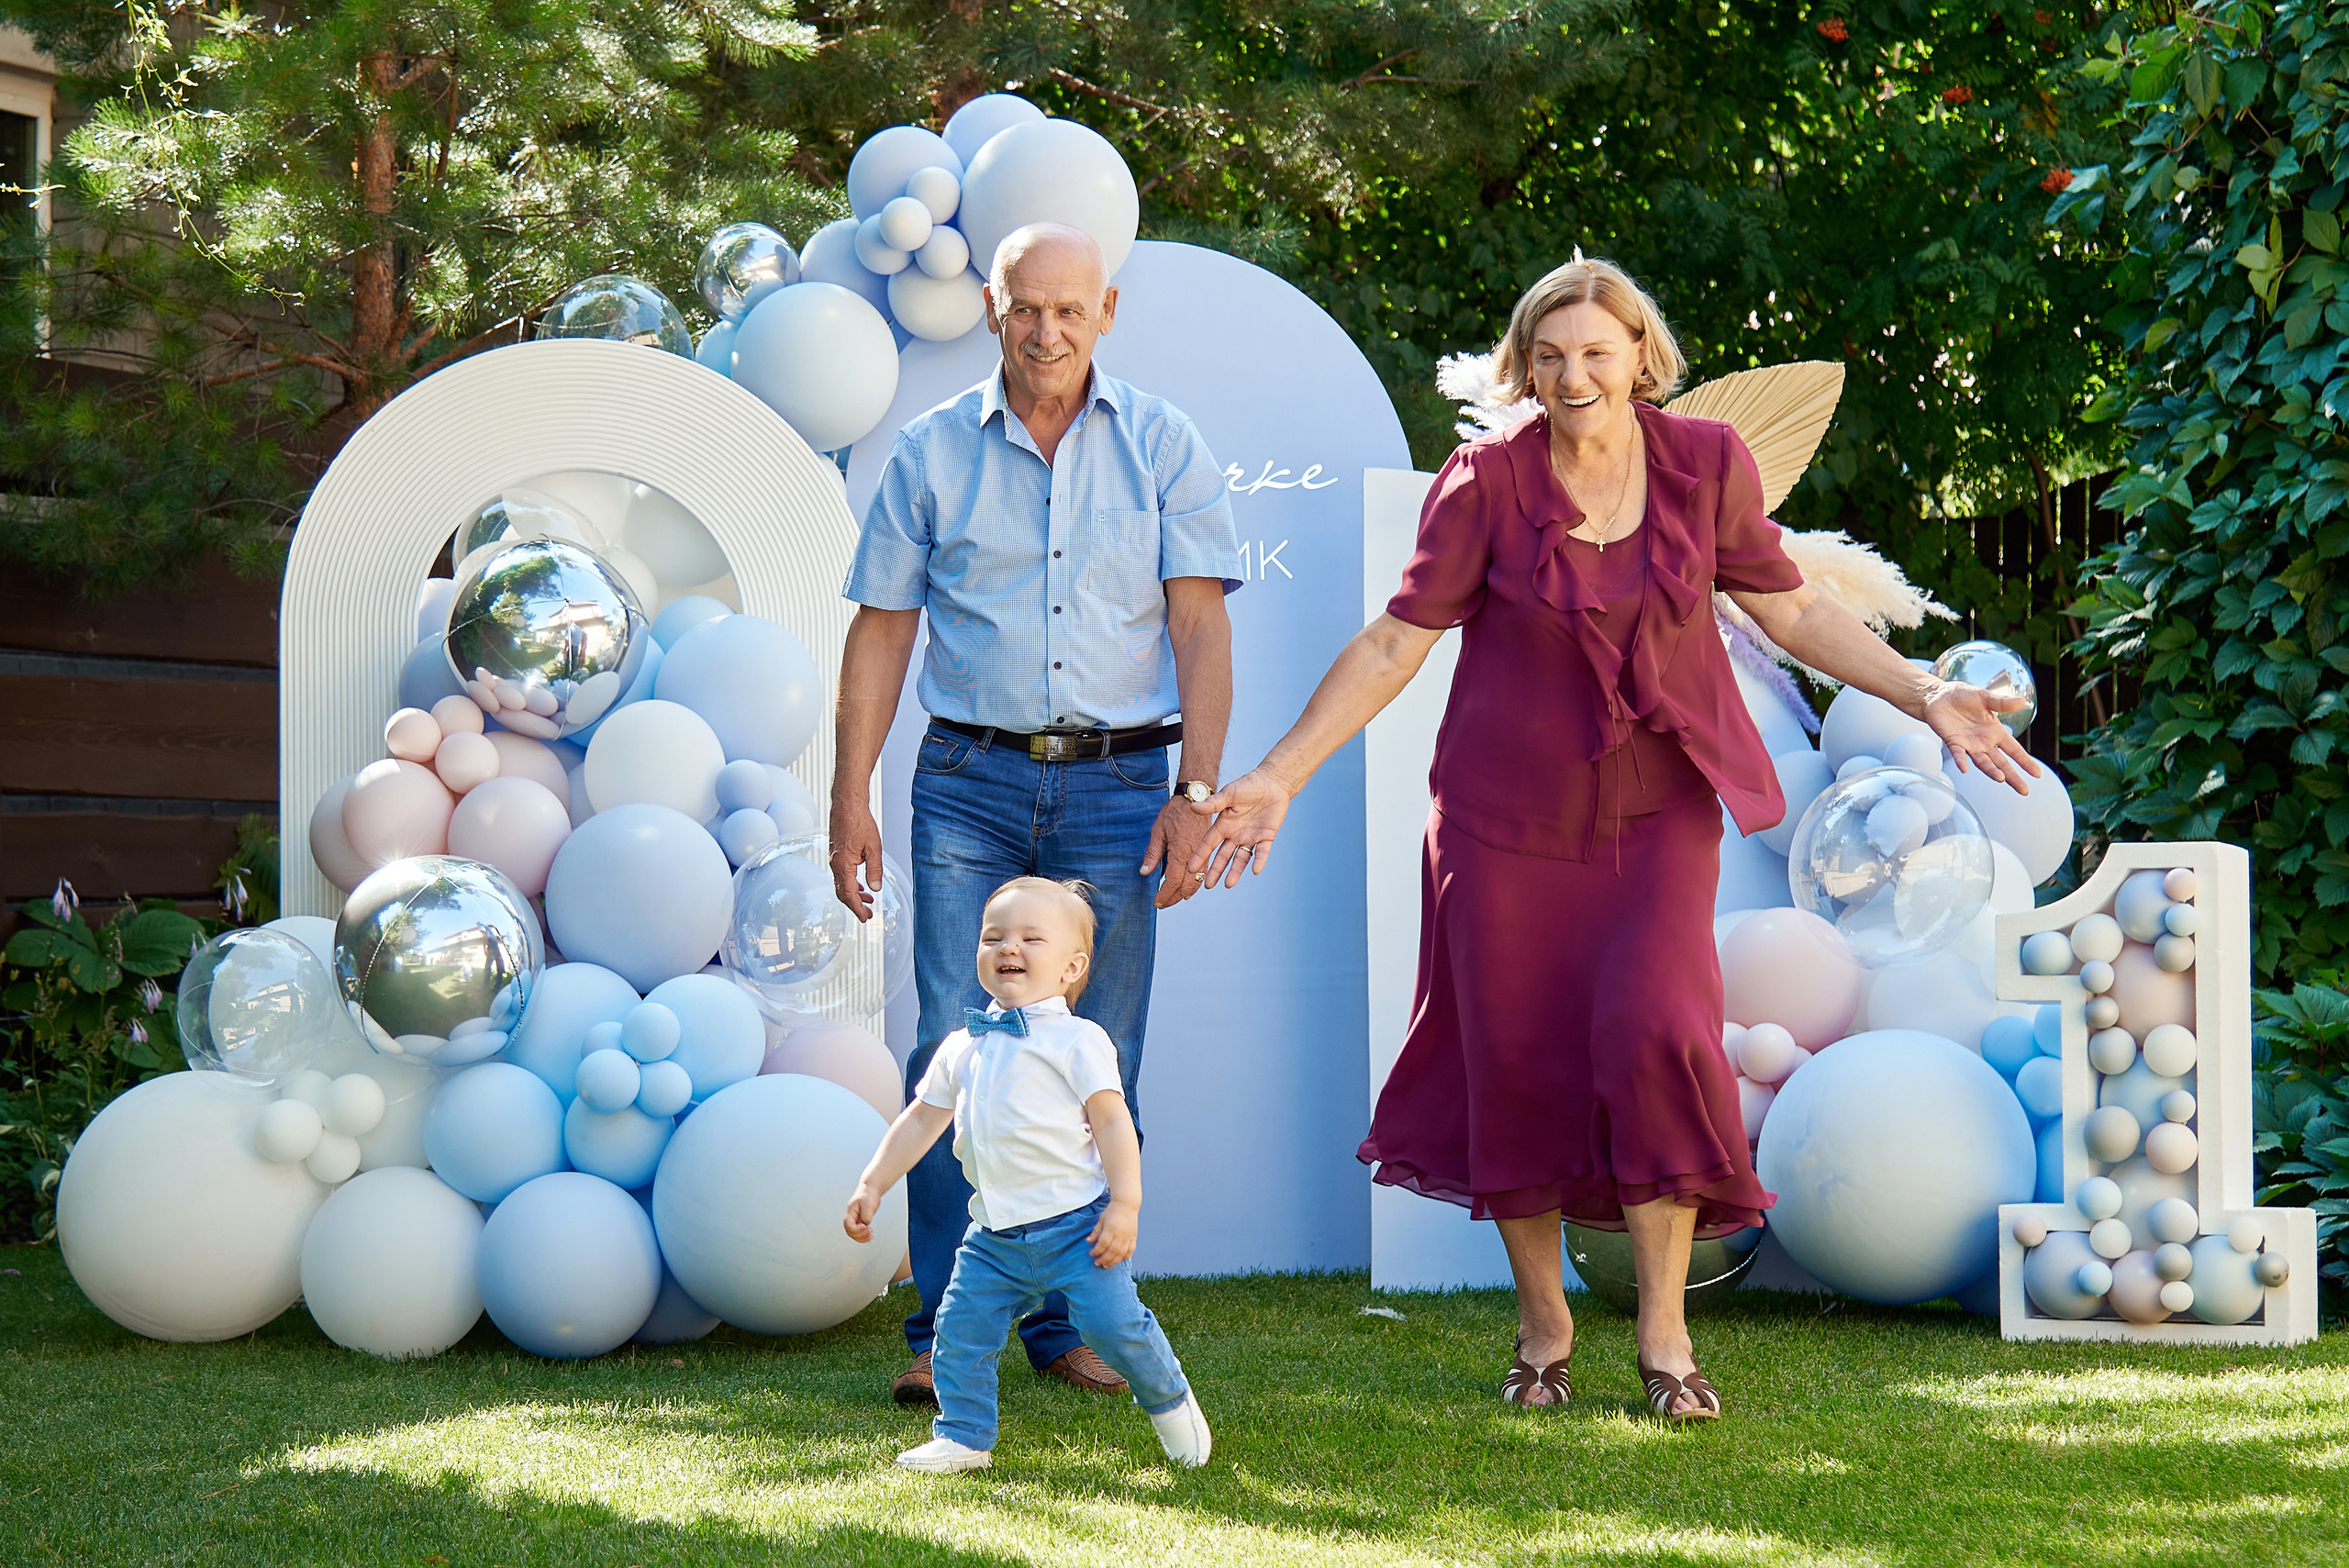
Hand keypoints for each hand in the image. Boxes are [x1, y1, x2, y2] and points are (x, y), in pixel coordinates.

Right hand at [829, 797, 883, 920]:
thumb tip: (875, 889)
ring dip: (854, 895)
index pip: (849, 895)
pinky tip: (861, 885)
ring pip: (841, 884)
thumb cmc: (860, 822)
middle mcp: (835, 864)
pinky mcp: (836, 854)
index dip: (857, 909)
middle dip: (855, 906)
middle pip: (843, 893)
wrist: (847, 805)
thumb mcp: (874, 848)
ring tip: (868, 901)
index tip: (866, 918)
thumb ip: (875, 870)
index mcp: (844, 865)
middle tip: (868, 914)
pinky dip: (850, 884)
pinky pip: (841, 875)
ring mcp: (834, 859)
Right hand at [843, 1182, 883, 1242]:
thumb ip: (866, 1216)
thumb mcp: (868, 1205)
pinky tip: (869, 1236)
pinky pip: (859, 1231)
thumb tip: (865, 1224)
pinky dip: (864, 1235)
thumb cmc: (868, 1194)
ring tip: (870, 1237)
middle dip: (859, 1235)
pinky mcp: (860, 1220)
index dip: (856, 1229)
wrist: (871, 1188)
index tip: (865, 1226)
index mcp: (850, 1212)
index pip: (848, 1225)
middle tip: (870, 1232)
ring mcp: (855, 1219)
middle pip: (850, 1231)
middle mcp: (851, 1216)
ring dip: (861, 1237)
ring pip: (854, 1233)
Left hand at [1088, 1197, 1138, 1266]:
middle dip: (1103, 1259)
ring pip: (1121, 1254)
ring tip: (1106, 1265)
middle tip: (1097, 1263)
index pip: (1103, 1244)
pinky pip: (1130, 1251)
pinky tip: (1118, 1260)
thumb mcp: (1101, 1219)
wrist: (1127, 1204)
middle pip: (1112, 1251)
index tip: (1091, 1253)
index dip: (1096, 1251)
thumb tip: (1088, 1242)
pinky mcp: (1133, 1238)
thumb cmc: (1112, 1211)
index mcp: (1111, 1228)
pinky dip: (1124, 1257)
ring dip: (1113, 1261)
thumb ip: (1096, 1232)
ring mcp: (1128, 1237)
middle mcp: (1121, 1234)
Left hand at [1140, 797, 1213, 908]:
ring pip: (1196, 882)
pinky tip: (1188, 885)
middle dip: (1174, 898)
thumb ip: (1152, 854)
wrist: (1195, 798)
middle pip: (1186, 886)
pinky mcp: (1207, 851)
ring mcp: (1203, 854)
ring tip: (1174, 898)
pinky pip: (1203, 873)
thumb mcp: (1158, 831)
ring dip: (1185, 893)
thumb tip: (1144, 872)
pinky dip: (1195, 883)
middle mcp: (1194, 857)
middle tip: (1163, 903)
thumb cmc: (1175, 812)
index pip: (1172, 882)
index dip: (1164, 895)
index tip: (1156, 902)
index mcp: (1181, 853)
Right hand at [1187, 767, 1295, 888]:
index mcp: (1224, 825)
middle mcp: (1235, 834)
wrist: (1272, 782)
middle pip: (1223, 856)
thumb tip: (1193, 807)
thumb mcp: (1228, 794)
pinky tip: (1255, 870)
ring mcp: (1251, 837)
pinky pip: (1262, 851)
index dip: (1200, 856)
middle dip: (1215, 870)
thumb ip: (1213, 804)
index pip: (1209, 843)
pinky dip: (1259, 860)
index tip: (1191, 869)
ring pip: (1241, 858)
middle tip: (1207, 885)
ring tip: (1228, 885)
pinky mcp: (1267, 837)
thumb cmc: (1248, 786)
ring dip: (1235, 871)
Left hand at [1923, 681, 2042, 794]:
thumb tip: (2023, 702)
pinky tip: (1965, 768)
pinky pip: (1957, 754)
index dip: (2025, 761)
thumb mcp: (1984, 697)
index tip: (2036, 774)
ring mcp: (1968, 744)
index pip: (2014, 749)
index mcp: (1995, 732)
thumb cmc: (1962, 697)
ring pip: (1983, 762)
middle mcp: (1983, 742)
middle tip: (2024, 790)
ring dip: (1991, 770)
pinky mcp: (1952, 742)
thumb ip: (2002, 703)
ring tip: (2001, 779)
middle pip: (2001, 762)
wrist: (1937, 696)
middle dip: (2012, 776)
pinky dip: (1961, 760)